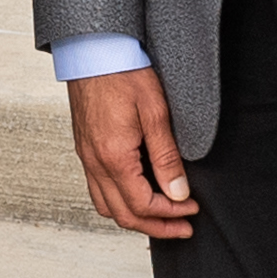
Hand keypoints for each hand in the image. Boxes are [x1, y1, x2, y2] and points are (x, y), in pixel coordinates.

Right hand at [68, 64, 196, 240]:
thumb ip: (166, 157)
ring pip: (106, 206)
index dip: (170, 214)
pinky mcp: (85, 149)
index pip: (142, 204)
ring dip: (135, 218)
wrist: (92, 50)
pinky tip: (136, 193)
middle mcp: (94, 162)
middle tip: (182, 227)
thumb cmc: (122, 73)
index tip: (191, 209)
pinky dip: (118, 202)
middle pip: (122, 215)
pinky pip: (97, 189)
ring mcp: (86, 157)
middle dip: (155, 227)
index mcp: (113, 156)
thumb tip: (178, 192)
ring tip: (161, 217)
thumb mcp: (155, 113)